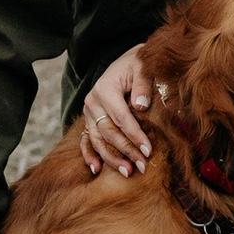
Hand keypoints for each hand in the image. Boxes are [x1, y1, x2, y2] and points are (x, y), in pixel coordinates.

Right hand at [80, 45, 152, 176]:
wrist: (126, 62)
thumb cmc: (137, 65)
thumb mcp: (142, 67)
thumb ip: (142, 84)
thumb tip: (141, 106)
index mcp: (105, 89)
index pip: (121, 117)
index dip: (134, 135)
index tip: (148, 150)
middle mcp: (92, 102)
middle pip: (108, 132)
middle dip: (126, 150)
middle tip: (142, 166)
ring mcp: (88, 113)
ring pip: (97, 140)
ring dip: (111, 158)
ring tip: (127, 171)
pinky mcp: (89, 121)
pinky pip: (85, 140)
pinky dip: (89, 155)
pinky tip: (96, 169)